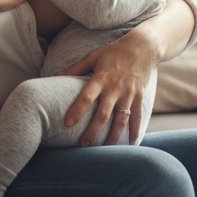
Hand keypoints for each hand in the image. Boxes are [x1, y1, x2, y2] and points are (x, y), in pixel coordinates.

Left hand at [61, 30, 156, 144]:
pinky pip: (137, 117)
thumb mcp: (93, 57)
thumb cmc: (113, 52)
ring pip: (121, 120)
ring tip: (104, 149)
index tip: (67, 124)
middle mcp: (115, 88)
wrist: (143, 47)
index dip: (77, 110)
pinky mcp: (140, 97)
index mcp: (101, 78)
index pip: (87, 97)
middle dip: (93, 131)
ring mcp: (129, 94)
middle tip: (83, 145)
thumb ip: (75, 68)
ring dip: (113, 137)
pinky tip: (131, 144)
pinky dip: (135, 131)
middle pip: (103, 114)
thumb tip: (54, 76)